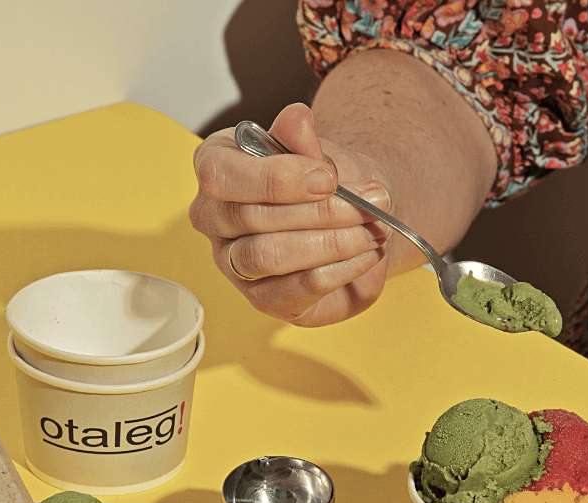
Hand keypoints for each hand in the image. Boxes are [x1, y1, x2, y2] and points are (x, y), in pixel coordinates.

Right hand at [189, 103, 394, 326]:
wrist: (352, 217)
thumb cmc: (324, 181)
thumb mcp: (318, 153)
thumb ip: (303, 141)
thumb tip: (296, 118)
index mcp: (216, 168)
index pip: (219, 175)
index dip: (275, 179)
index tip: (328, 178)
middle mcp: (214, 218)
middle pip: (251, 219)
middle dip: (320, 211)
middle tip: (370, 203)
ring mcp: (233, 263)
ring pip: (269, 256)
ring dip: (332, 242)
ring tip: (373, 229)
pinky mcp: (263, 299)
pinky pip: (296, 289)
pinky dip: (339, 270)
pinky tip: (367, 253)